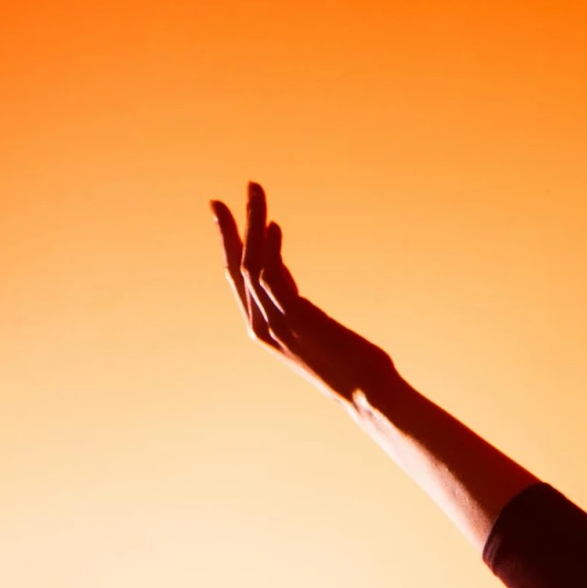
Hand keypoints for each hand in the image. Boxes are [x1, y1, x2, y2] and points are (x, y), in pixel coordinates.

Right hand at [210, 182, 396, 405]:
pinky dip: (270, 246)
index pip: (240, 282)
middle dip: (228, 232)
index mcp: (265, 331)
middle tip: (217, 202)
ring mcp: (276, 325)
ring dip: (252, 224)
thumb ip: (292, 299)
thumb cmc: (352, 367)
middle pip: (236, 270)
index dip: (232, 247)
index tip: (231, 216)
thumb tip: (278, 265)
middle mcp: (263, 328)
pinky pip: (271, 274)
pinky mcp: (294, 319)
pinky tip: (274, 226)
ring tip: (255, 193)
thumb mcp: (314, 325)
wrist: (369, 395)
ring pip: (251, 264)